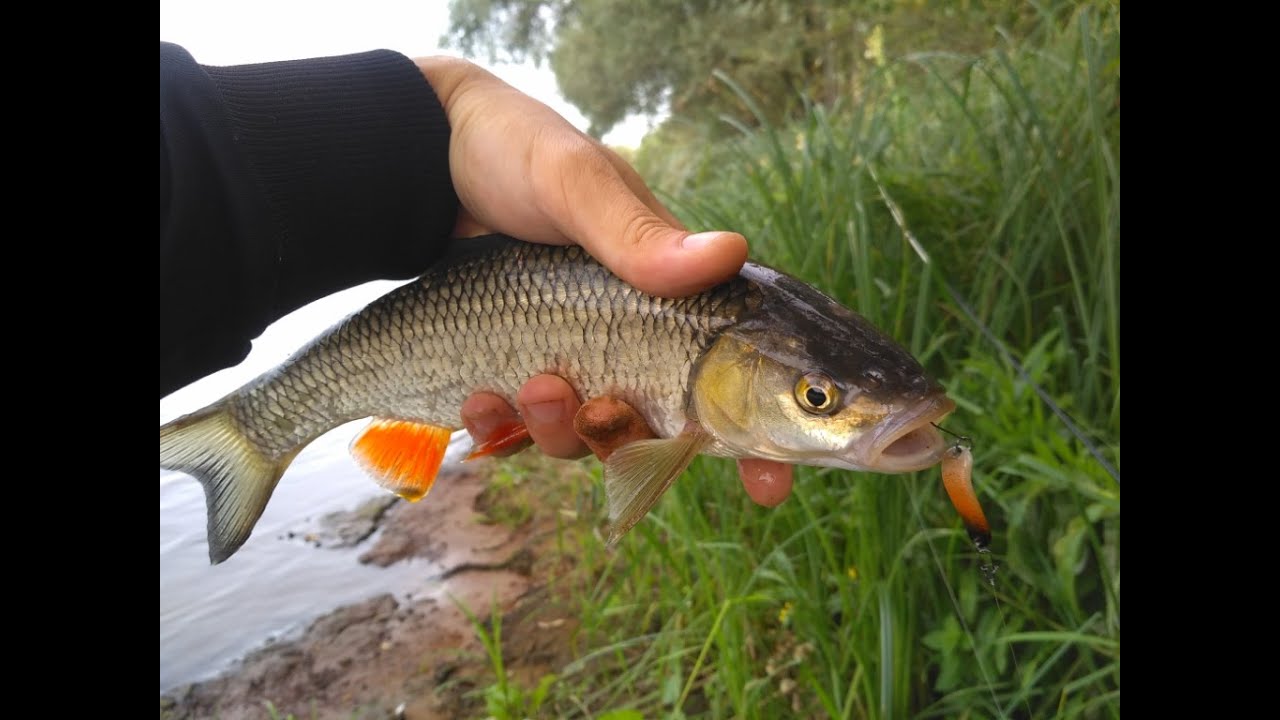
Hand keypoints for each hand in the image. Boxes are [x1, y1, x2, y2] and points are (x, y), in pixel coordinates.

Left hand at [419, 57, 791, 505]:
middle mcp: (632, 338)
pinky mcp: (517, 373)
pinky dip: (500, 425)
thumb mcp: (573, 183)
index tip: (770, 486)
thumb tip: (730, 252)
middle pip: (654, 427)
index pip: (731, 374)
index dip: (756, 436)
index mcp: (670, 293)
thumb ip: (636, 231)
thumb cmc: (514, 151)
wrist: (418, 162)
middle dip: (625, 436)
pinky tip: (476, 398)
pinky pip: (521, 429)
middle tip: (595, 406)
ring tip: (530, 386)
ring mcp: (574, 361)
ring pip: (585, 438)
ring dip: (560, 429)